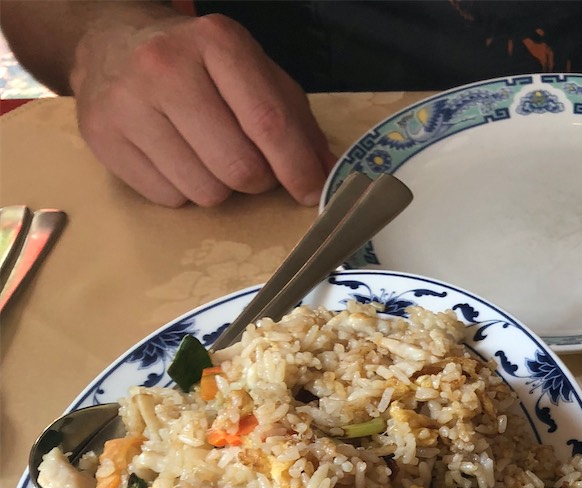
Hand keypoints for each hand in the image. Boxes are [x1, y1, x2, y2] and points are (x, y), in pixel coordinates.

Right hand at [69, 8, 331, 206]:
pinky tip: (174, 156)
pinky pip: (168, 198)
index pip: (268, 123)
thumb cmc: (200, 64)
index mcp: (217, 43)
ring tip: (206, 154)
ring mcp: (126, 102)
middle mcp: (165, 67)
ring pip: (205, 192)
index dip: (297, 169)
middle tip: (249, 164)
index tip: (311, 192)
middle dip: (256, 179)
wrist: (112, 41)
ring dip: (219, 186)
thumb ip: (295, 122)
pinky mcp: (101, 135)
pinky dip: (182, 189)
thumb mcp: (254, 74)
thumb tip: (325, 174)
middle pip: (238, 168)